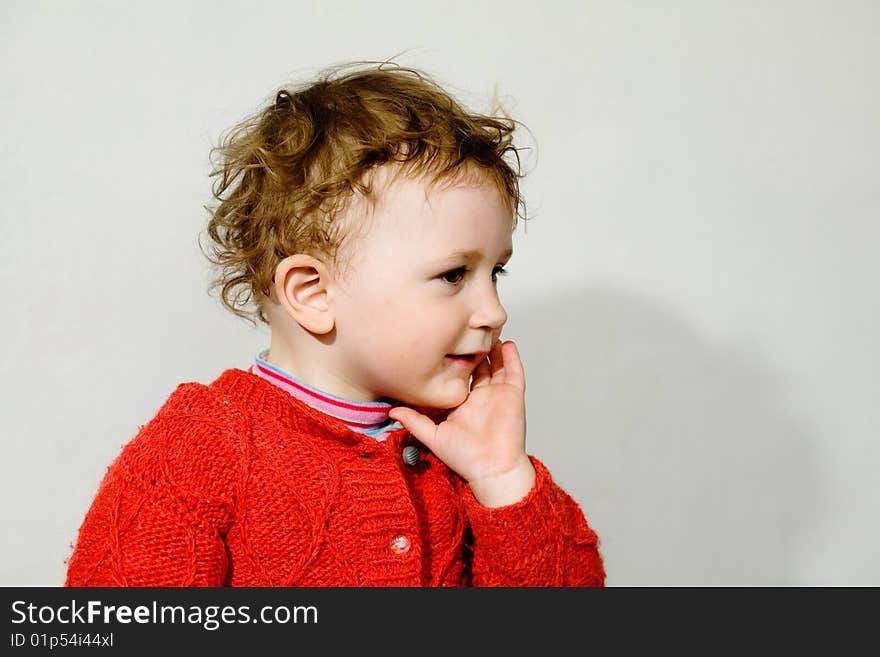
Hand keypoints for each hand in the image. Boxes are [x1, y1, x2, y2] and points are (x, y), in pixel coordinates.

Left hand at [389, 339, 535, 507]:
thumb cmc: (465, 458)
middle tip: (463, 328)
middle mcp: (480, 397)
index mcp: (462, 404)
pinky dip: (511, 357)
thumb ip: (413, 421)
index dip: (451, 361)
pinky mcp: (512, 396)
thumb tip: (391, 411)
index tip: (439, 342)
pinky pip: (514, 372)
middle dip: (471, 348)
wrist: (491, 469)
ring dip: (492, 348)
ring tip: (485, 330)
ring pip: (496, 365)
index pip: (456, 377)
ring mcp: (497, 395)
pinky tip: (506, 343)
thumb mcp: (432, 436)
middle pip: (477, 366)